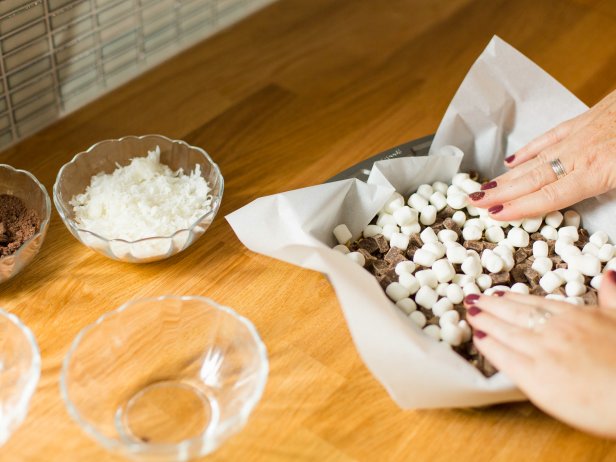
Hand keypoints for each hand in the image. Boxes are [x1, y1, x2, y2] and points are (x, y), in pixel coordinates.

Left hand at [463, 270, 615, 438]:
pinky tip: (477, 337)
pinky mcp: (534, 377)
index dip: (514, 299)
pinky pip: (504, 357)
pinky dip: (488, 345)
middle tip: (473, 298)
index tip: (499, 293)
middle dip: (491, 305)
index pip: (537, 304)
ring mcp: (542, 352)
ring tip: (470, 312)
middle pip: (515, 313)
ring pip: (505, 331)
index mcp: (576, 317)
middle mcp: (555, 330)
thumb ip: (613, 297)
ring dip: (485, 320)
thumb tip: (611, 274)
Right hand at [467, 89, 615, 220]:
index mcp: (600, 171)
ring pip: (536, 160)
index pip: (549, 196)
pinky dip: (529, 149)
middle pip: (533, 178)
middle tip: (471, 202)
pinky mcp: (588, 119)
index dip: (519, 208)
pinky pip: (551, 136)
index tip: (494, 215)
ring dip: (506, 176)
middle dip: (500, 192)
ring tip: (482, 187)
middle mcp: (582, 154)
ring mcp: (582, 134)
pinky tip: (513, 160)